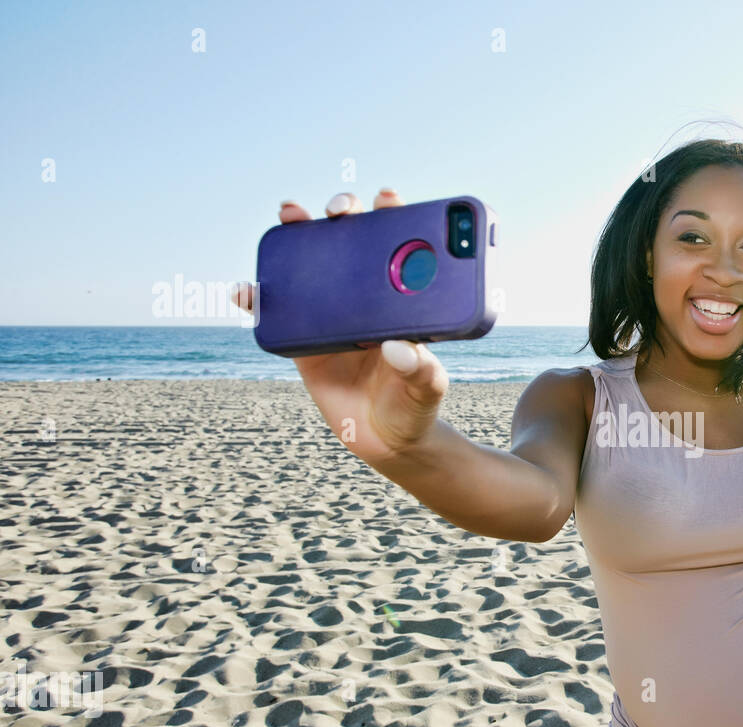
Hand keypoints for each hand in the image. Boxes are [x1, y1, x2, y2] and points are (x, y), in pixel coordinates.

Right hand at [230, 189, 449, 466]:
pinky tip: (245, 291)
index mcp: (401, 298)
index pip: (399, 245)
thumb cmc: (414, 405)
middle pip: (350, 240)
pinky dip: (256, 298)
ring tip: (289, 214)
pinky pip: (274, 312)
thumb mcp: (427, 389)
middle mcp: (365, 296)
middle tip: (339, 207)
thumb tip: (401, 349)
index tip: (388, 200)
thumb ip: (421, 371)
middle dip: (343, 210)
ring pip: (309, 263)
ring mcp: (331, 313)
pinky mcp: (303, 339)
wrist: (386, 439)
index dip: (392, 215)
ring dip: (295, 232)